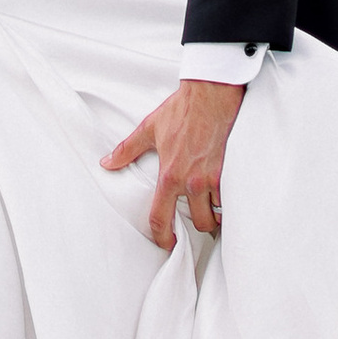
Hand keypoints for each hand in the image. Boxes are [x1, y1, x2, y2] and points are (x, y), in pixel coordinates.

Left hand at [103, 78, 246, 250]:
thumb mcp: (149, 129)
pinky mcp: (230, 172)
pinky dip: (227, 200)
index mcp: (170, 175)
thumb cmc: (181, 111)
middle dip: (198, 225)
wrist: (210, 95)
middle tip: (194, 218)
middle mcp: (193, 182)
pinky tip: (223, 194)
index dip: (162, 237)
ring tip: (210, 207)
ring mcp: (214, 179)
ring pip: (218, 214)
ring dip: (215, 214)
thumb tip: (107, 162)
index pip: (161, 217)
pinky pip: (231, 198)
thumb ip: (127, 150)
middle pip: (200, 223)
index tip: (166, 243)